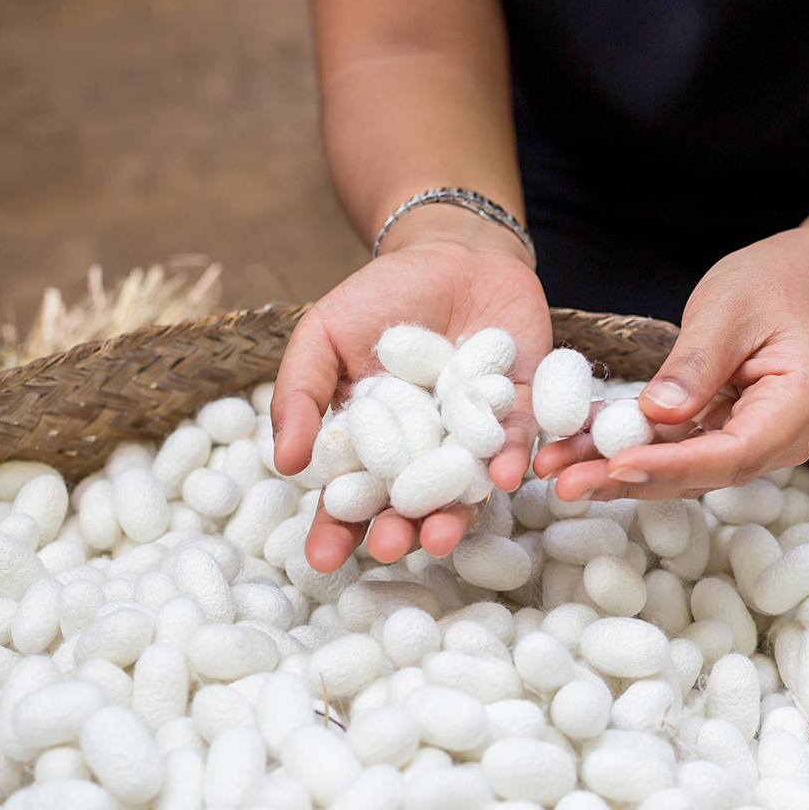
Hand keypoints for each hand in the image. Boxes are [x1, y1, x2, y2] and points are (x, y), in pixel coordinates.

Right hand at [272, 205, 551, 569]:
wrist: (453, 251)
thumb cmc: (380, 297)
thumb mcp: (324, 336)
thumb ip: (301, 395)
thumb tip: (285, 463)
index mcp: (375, 445)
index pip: (352, 497)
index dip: (336, 529)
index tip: (321, 558)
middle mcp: (427, 453)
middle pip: (411, 506)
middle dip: (399, 531)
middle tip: (388, 546)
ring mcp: (474, 437)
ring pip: (466, 489)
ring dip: (455, 516)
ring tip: (440, 535)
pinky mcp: (523, 412)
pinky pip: (516, 443)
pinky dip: (508, 460)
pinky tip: (499, 477)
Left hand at [536, 230, 808, 500]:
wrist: (797, 282)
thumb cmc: (770, 285)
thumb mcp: (727, 310)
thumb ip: (695, 364)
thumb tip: (656, 414)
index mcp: (796, 405)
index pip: (733, 453)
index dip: (673, 465)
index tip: (618, 464)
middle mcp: (780, 438)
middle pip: (700, 473)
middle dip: (628, 479)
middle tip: (565, 483)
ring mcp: (751, 442)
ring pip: (678, 469)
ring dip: (614, 469)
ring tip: (554, 468)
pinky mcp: (721, 437)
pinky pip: (670, 449)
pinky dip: (623, 447)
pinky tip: (574, 447)